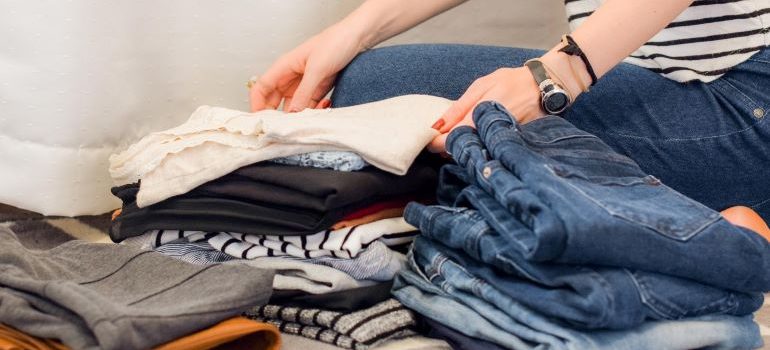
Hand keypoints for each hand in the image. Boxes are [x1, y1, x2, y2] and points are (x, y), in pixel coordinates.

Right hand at [249, 22, 365, 112]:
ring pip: (294, 106)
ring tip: (309, 120)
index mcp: (285, 66)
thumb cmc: (336, 42)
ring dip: (300, 115)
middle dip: (278, 115)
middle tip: (284, 129)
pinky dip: (314, 111)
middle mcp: (292, 76)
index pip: (261, 88)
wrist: (358, 37)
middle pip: (275, 100)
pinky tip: (324, 107)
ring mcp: (305, 84)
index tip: (260, 121)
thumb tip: (292, 113)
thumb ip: (304, 93)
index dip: (257, 104)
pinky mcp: (318, 89)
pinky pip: (310, 106)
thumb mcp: (317, 69)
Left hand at [427, 67, 545, 152]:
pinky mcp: (508, 145)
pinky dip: (478, 147)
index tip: (430, 139)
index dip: (435, 143)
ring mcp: (499, 142)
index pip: (449, 141)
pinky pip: (488, 151)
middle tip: (443, 137)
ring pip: (474, 154)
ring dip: (463, 148)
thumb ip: (458, 108)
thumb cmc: (511, 82)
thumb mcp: (481, 86)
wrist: (545, 86)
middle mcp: (489, 134)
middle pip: (460, 152)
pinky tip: (476, 138)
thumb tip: (437, 126)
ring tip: (460, 135)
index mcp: (478, 118)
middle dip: (447, 147)